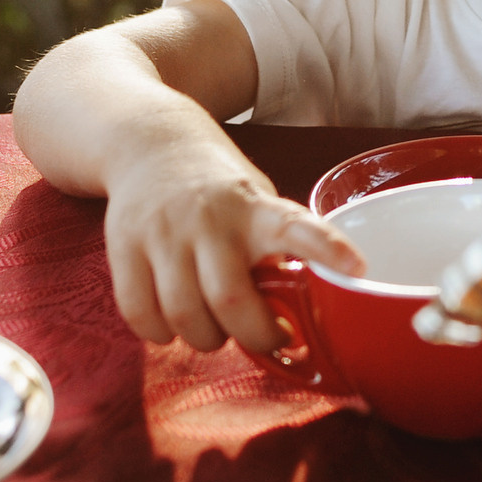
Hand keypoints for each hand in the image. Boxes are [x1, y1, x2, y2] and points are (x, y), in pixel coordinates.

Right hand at [102, 134, 359, 356]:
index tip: (357, 268)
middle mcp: (209, 219)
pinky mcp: (123, 246)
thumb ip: (273, 251)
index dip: (327, 249)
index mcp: (254, 209)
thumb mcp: (257, 203)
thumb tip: (297, 313)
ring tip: (214, 326)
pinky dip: (160, 333)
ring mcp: (163, 233)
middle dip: (253, 336)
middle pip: (231, 301)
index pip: (297, 227)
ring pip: (184, 317)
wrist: (149, 143)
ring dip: (205, 339)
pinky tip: (171, 320)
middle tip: (264, 334)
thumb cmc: (217, 190)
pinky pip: (141, 315)